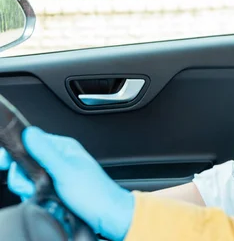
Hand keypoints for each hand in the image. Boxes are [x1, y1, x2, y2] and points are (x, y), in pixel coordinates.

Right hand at [0, 127, 133, 240]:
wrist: (107, 216)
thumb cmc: (95, 193)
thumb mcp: (66, 171)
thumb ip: (46, 152)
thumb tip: (28, 132)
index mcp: (64, 147)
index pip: (31, 140)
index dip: (16, 151)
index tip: (6, 162)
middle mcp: (59, 158)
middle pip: (25, 160)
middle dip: (21, 175)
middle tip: (30, 185)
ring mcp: (56, 174)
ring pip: (27, 176)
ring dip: (26, 186)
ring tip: (39, 193)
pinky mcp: (54, 188)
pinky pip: (33, 188)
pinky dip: (32, 194)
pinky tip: (40, 199)